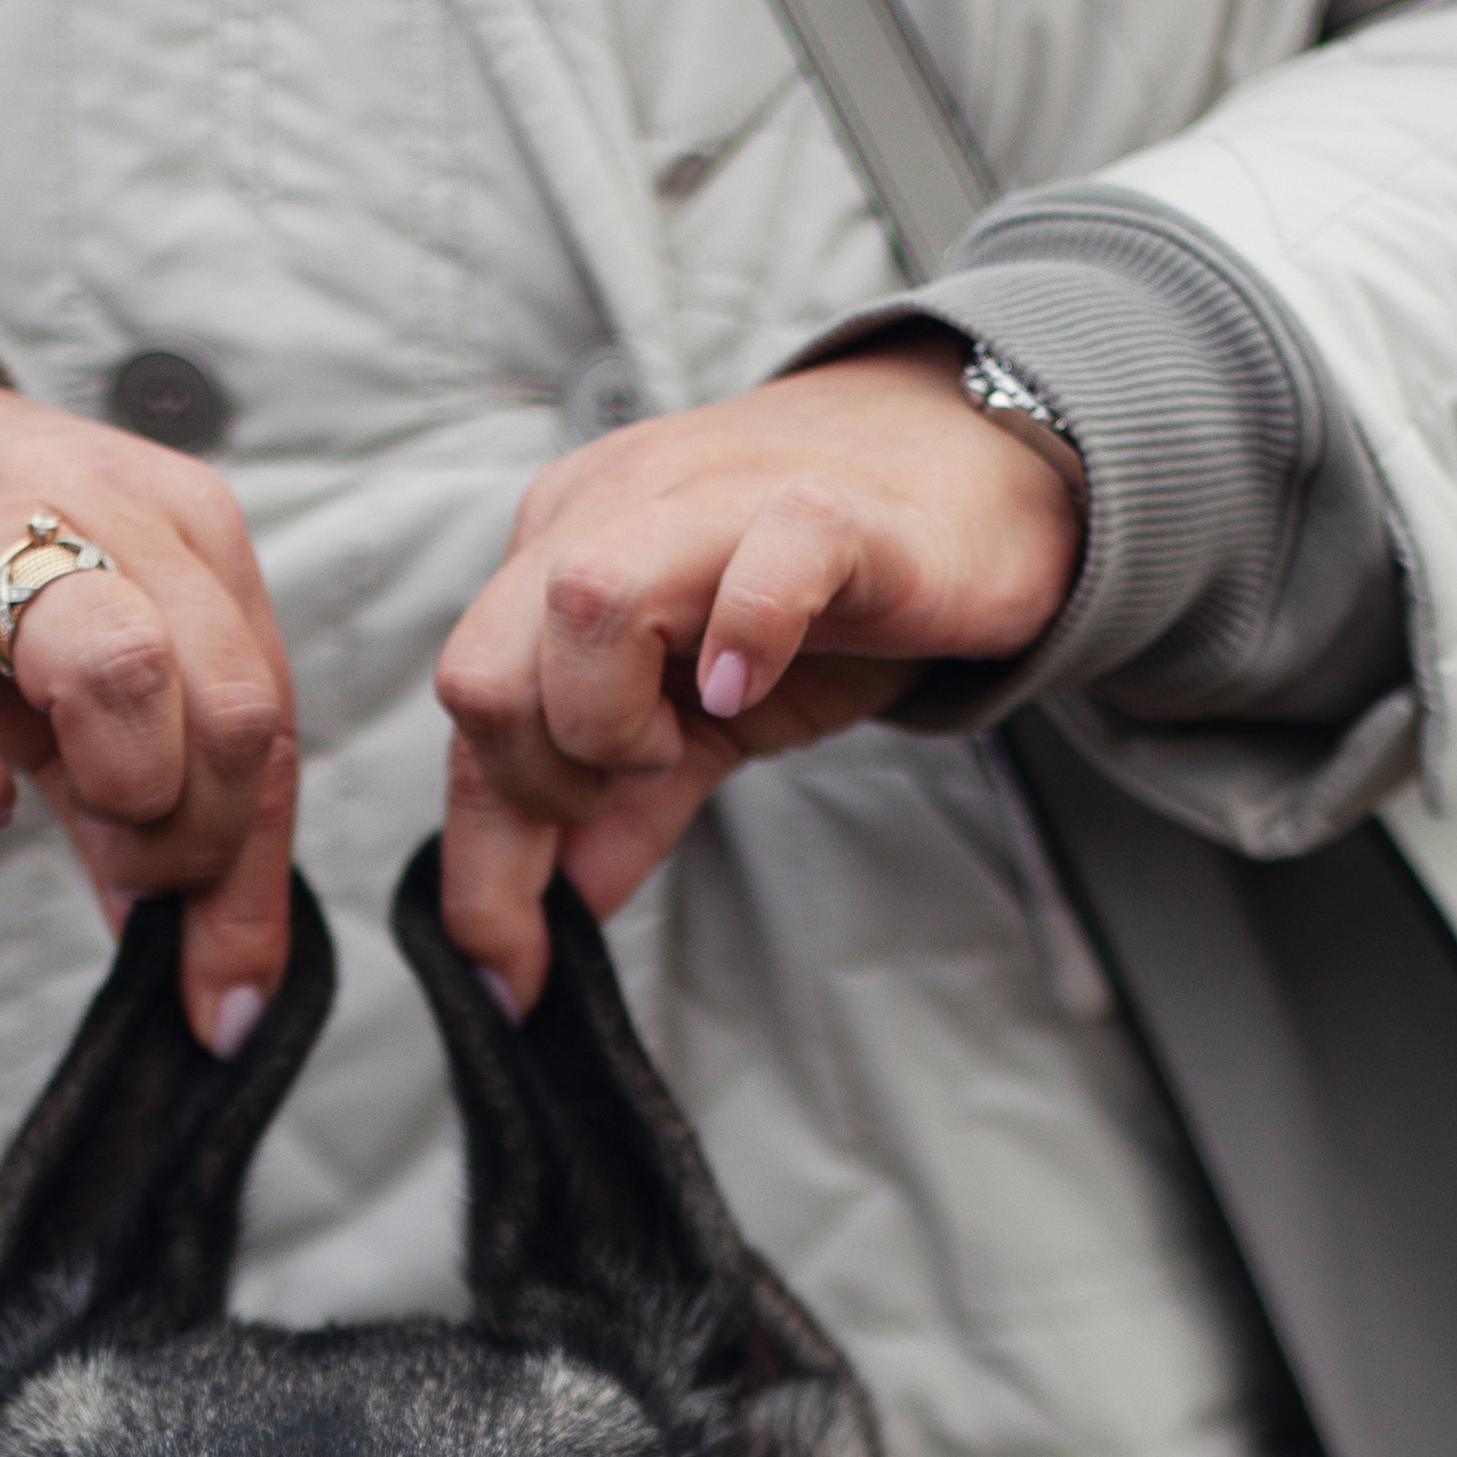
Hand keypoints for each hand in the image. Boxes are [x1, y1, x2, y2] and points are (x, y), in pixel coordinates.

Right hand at [0, 322, 296, 1049]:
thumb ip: (160, 798)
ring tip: (61, 811)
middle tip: (125, 860)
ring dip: (118, 792)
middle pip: (230, 704)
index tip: (227, 995)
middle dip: (193, 834)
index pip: (268, 718)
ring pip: (122, 672)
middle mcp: (102, 511)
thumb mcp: (89, 659)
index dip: (253, 879)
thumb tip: (216, 971)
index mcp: (187, 527)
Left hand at [435, 332, 1082, 1006]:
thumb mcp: (703, 719)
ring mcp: (714, 501)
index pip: (471, 714)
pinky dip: (743, 641)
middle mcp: (613, 509)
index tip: (512, 976)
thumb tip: (553, 915)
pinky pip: (758, 568)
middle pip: (484, 672)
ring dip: (615, 724)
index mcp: (562, 550)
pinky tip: (748, 688)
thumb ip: (623, 810)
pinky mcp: (829, 512)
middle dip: (548, 783)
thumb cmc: (834, 595)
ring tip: (695, 733)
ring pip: (582, 604)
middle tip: (646, 781)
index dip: (483, 866)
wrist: (984, 479)